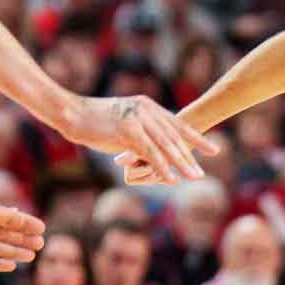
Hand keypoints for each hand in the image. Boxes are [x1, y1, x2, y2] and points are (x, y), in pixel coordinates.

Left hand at [0, 202, 44, 271]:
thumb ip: (0, 215)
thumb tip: (20, 214)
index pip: (10, 218)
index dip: (26, 223)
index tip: (42, 228)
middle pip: (6, 234)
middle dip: (24, 238)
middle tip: (41, 244)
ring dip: (15, 252)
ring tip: (31, 256)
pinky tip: (11, 266)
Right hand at [65, 95, 215, 182]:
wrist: (72, 112)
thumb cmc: (94, 119)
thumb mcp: (122, 119)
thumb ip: (139, 127)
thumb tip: (149, 141)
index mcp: (147, 105)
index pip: (177, 123)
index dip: (195, 138)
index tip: (212, 150)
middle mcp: (146, 110)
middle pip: (175, 136)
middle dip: (192, 155)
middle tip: (203, 171)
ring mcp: (137, 119)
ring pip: (165, 145)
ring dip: (181, 163)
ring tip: (194, 177)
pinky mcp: (128, 130)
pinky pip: (149, 151)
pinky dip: (161, 166)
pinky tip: (170, 178)